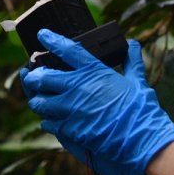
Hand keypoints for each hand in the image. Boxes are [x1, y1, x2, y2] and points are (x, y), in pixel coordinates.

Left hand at [21, 29, 173, 174]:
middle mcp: (78, 88)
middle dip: (33, 75)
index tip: (42, 35)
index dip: (51, 40)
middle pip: (44, 76)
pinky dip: (47, 120)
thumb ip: (132, 61)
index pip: (67, 50)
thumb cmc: (141, 109)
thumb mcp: (138, 81)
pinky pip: (49, 123)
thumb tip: (133, 44)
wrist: (142, 139)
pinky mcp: (71, 129)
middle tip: (31, 74)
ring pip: (40, 102)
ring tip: (37, 98)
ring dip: (37, 99)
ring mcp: (72, 109)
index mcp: (94, 71)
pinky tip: (49, 120)